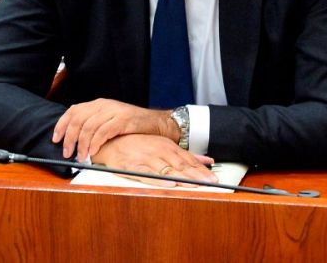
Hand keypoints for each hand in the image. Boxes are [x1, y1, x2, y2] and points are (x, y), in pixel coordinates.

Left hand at [53, 98, 176, 161]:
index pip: (73, 111)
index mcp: (99, 104)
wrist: (156, 123)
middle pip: (78, 120)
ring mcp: (113, 111)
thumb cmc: (132, 125)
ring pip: (89, 127)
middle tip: (67, 152)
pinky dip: (95, 143)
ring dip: (82, 144)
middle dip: (70, 138)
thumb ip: (94, 125)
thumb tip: (75, 140)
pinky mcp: (123, 119)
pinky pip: (103, 132)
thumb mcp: (110, 120)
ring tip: (81, 156)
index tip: (56, 139)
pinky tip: (93, 151)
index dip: (62, 125)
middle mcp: (104, 105)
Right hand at [90, 134, 215, 185]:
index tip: (214, 179)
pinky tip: (168, 185)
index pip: (189, 160)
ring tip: (195, 185)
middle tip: (210, 183)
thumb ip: (187, 155)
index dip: (202, 171)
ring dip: (182, 178)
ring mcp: (146, 159)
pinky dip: (158, 180)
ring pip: (167, 170)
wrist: (112, 140)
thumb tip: (208, 160)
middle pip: (181, 166)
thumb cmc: (139, 144)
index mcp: (169, 147)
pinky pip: (147, 174)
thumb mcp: (165, 145)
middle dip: (197, 176)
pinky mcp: (133, 167)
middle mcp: (159, 151)